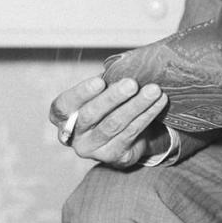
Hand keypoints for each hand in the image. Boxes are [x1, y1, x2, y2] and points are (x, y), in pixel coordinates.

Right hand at [49, 73, 169, 167]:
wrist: (124, 137)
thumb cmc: (108, 107)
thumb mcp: (101, 93)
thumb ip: (105, 83)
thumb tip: (124, 66)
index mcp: (62, 116)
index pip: (64, 105)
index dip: (81, 93)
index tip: (100, 81)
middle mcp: (73, 135)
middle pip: (90, 115)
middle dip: (113, 97)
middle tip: (132, 84)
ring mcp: (91, 149)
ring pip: (114, 125)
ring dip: (136, 105)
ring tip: (153, 91)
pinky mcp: (112, 156)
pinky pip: (131, 133)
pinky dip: (147, 115)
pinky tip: (158, 103)